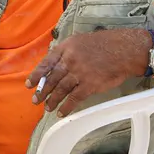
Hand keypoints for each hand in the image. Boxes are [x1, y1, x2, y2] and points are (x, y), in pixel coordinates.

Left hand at [25, 29, 148, 115]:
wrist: (124, 50)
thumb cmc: (104, 44)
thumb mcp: (80, 40)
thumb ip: (66, 52)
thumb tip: (55, 64)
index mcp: (66, 48)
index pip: (46, 63)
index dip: (37, 75)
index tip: (30, 84)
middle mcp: (70, 60)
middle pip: (52, 78)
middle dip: (42, 91)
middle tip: (36, 100)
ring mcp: (80, 73)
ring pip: (61, 89)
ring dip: (52, 100)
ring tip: (47, 108)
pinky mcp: (90, 85)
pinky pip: (75, 98)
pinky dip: (67, 107)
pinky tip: (62, 112)